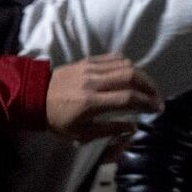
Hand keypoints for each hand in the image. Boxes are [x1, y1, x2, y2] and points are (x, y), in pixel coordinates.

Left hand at [44, 55, 162, 142]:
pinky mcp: (87, 60)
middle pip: (131, 76)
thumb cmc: (58, 120)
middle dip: (150, 86)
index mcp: (91, 102)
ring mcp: (90, 68)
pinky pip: (114, 58)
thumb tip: (133, 126)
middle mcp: (92, 82)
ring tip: (147, 87)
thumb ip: (109, 130)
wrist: (34, 97)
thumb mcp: (81, 133)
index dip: (147, 102)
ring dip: (141, 75)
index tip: (157, 109)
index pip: (127, 98)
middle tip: (157, 98)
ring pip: (125, 64)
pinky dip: (127, 65)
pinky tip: (132, 75)